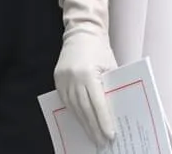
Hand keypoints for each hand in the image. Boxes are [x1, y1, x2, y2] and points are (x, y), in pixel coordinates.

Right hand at [54, 0, 117, 149]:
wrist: (82, 31)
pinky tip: (82, 122)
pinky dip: (75, 113)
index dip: (103, 121)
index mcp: (87, 73)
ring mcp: (62, 80)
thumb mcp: (110, 65)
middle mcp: (72, 78)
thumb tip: (114, 110)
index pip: (97, 103)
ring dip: (84, 124)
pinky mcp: (57, 80)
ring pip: (74, 108)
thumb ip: (110, 85)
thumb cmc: (100, 47)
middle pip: (84, 109)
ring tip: (93, 136)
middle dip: (94, 127)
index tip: (110, 135)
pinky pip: (66, 102)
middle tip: (102, 142)